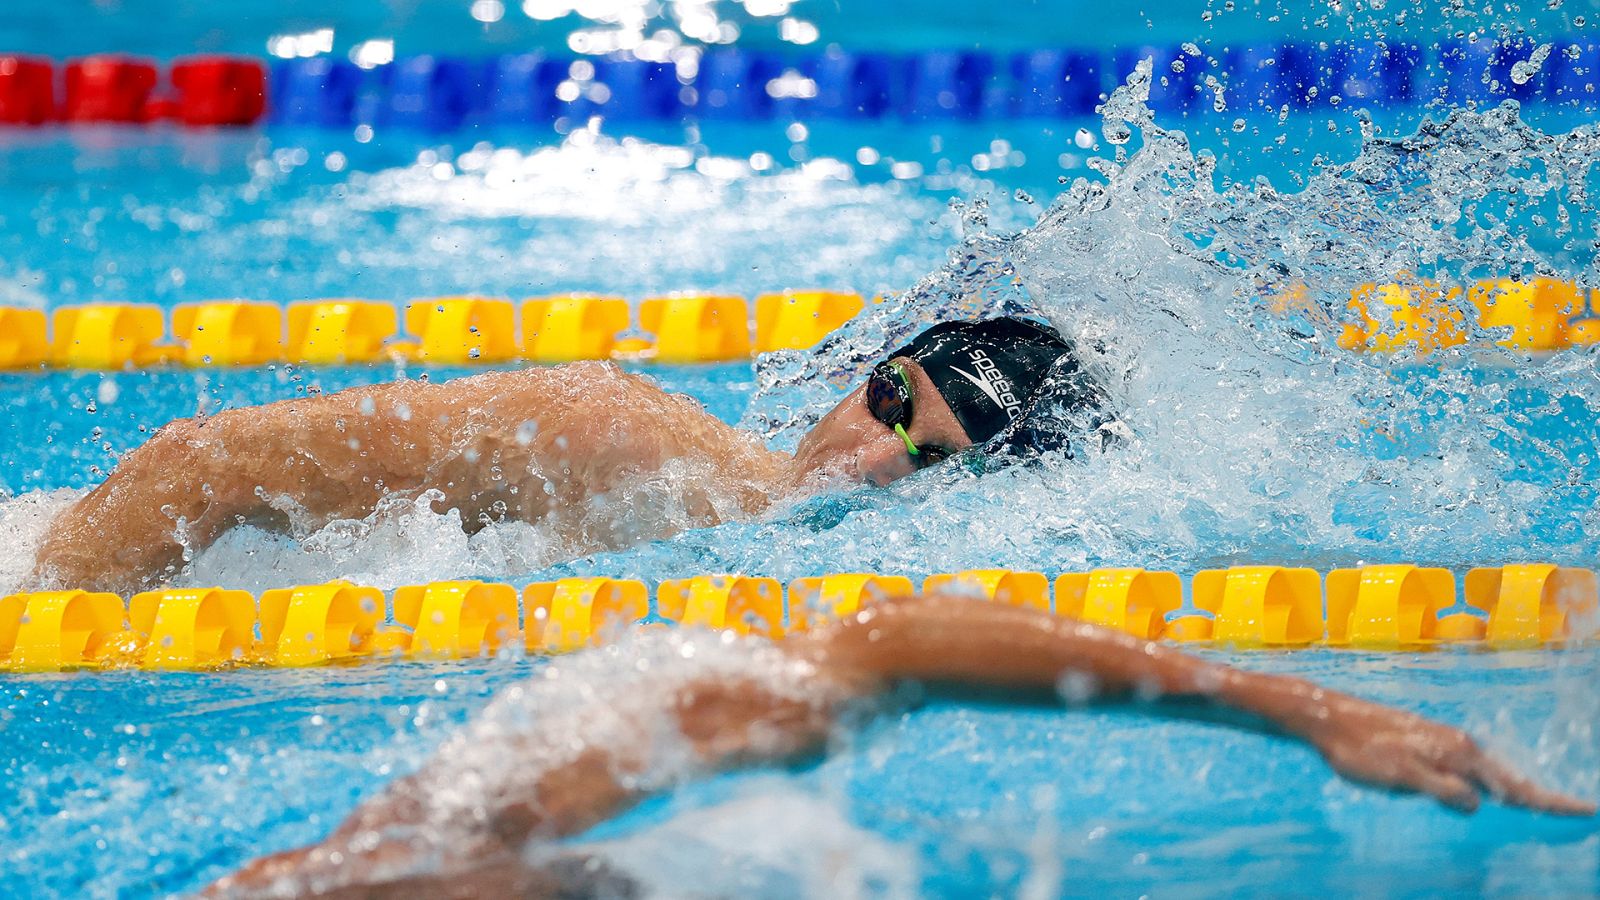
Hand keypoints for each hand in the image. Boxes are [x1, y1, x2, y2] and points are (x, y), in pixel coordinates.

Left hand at [1303, 693, 1593, 815]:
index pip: (1513, 785)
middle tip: (1573, 810)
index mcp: (1457, 753)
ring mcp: (1440, 740)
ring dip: (1513, 788)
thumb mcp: (1401, 776)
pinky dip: (1486, 780)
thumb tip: (1477, 803)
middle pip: (1507, 777)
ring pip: (1487, 770)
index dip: (1548, 801)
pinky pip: (1467, 766)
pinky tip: (1483, 788)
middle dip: (1538, 796)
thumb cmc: (1360, 749)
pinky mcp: (1424, 741)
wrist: (1327, 716)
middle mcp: (1456, 743)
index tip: (1585, 809)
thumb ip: (1442, 790)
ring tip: (1537, 805)